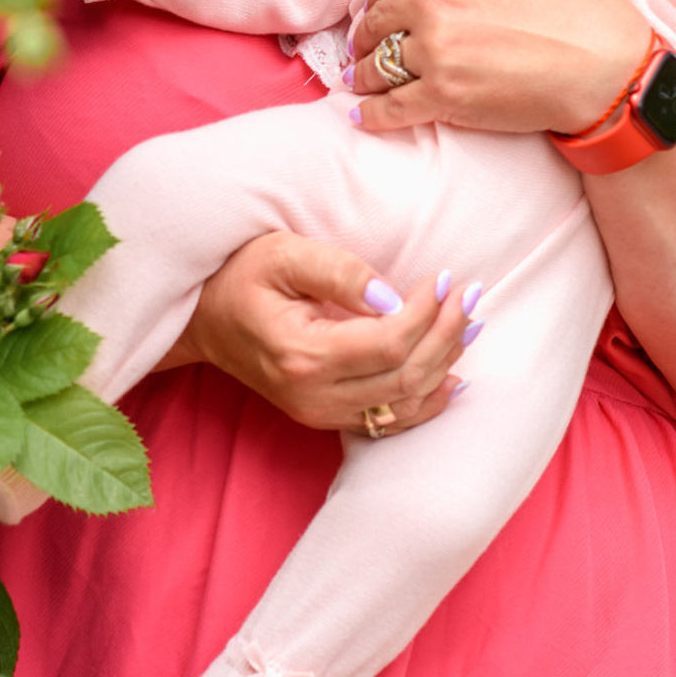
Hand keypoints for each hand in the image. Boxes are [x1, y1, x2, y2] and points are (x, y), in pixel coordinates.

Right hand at [160, 230, 480, 435]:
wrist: (204, 319)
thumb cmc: (241, 277)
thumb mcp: (282, 255)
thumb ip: (338, 272)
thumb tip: (392, 297)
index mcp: (302, 355)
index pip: (388, 343)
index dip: (426, 312)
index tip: (443, 277)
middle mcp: (314, 396)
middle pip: (405, 376)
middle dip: (446, 334)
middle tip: (469, 295)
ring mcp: (320, 413)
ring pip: (403, 402)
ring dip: (444, 363)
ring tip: (471, 323)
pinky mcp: (326, 416)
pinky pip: (388, 421)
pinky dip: (426, 402)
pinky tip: (453, 376)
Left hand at [348, 0, 651, 134]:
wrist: (608, 66)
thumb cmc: (582, 1)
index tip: (380, 7)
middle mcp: (434, 7)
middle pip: (378, 20)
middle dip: (367, 33)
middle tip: (364, 44)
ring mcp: (435, 55)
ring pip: (377, 65)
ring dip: (363, 72)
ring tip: (359, 80)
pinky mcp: (444, 99)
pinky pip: (391, 108)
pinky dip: (372, 114)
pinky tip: (362, 116)